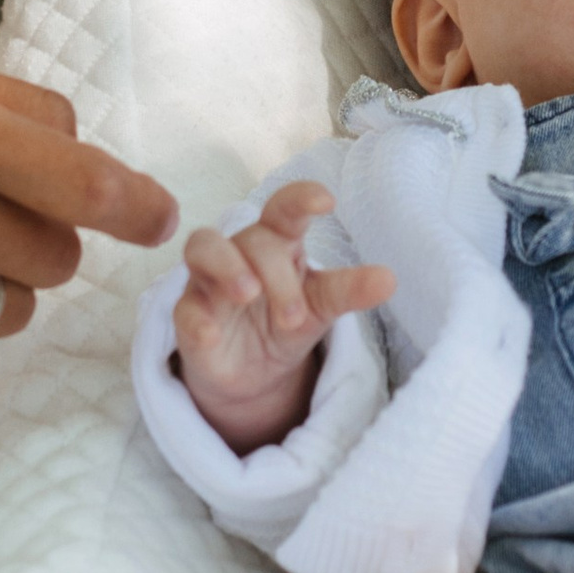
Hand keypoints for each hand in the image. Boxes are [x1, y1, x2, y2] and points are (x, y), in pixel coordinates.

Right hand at [173, 181, 394, 453]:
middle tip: (294, 316)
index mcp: (279, 243)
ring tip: (248, 294)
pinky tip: (212, 335)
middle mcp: (241, 252)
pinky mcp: (189, 317)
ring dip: (226, 266)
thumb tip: (389, 280)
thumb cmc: (286, 320)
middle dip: (275, 274)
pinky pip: (184, 310)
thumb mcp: (321, 307)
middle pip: (253, 240)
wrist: (253, 374)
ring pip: (202, 248)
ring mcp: (209, 282)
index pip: (285, 208)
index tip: (326, 201)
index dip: (300, 198)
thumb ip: (348, 291)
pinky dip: (197, 320)